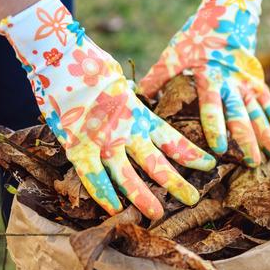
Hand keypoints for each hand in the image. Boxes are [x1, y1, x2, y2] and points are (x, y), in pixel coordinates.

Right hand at [0, 0, 215, 217]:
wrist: (59, 55)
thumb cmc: (88, 65)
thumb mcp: (118, 82)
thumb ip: (127, 97)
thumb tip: (131, 94)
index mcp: (138, 113)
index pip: (171, 138)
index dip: (190, 154)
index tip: (210, 165)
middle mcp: (126, 129)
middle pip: (156, 162)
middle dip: (175, 183)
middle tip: (192, 200)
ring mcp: (103, 139)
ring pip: (127, 174)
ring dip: (142, 196)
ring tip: (157, 214)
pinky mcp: (78, 144)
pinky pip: (92, 175)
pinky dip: (102, 193)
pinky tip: (114, 210)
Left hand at [138, 0, 269, 167]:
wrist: (229, 15)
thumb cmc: (198, 36)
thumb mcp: (176, 52)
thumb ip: (159, 75)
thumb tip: (137, 95)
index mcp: (210, 76)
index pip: (212, 105)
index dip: (216, 126)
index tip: (220, 148)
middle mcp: (233, 82)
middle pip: (241, 115)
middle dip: (248, 139)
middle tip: (252, 162)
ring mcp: (248, 83)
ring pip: (260, 113)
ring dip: (269, 136)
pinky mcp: (258, 82)